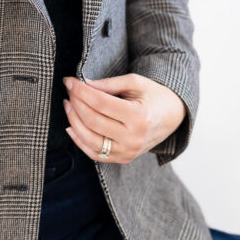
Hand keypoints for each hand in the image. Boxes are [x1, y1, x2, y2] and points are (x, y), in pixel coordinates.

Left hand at [61, 72, 186, 163]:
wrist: (172, 116)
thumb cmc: (153, 96)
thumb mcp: (135, 82)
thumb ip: (109, 84)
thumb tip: (83, 84)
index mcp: (139, 117)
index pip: (100, 103)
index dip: (80, 91)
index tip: (69, 81)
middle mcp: (133, 138)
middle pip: (92, 121)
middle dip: (75, 103)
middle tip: (69, 90)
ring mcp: (128, 152)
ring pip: (90, 140)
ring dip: (73, 121)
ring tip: (68, 105)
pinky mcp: (123, 159)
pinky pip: (95, 154)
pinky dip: (80, 141)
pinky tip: (71, 126)